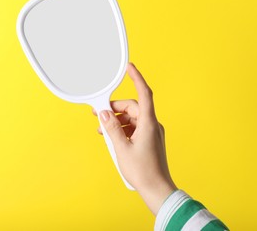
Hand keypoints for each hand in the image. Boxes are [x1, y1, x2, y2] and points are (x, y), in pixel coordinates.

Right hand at [93, 63, 176, 214]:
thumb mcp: (121, 148)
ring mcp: (152, 133)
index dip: (137, 78)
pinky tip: (112, 137)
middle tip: (99, 114)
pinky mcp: (149, 140)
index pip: (144, 94)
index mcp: (148, 123)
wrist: (157, 189)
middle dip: (115, 108)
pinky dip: (122, 129)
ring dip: (117, 121)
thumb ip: (112, 128)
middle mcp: (152, 125)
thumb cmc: (142, 171)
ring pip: (132, 118)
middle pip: (132, 107)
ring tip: (103, 130)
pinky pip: (134, 128)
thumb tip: (105, 114)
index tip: (129, 67)